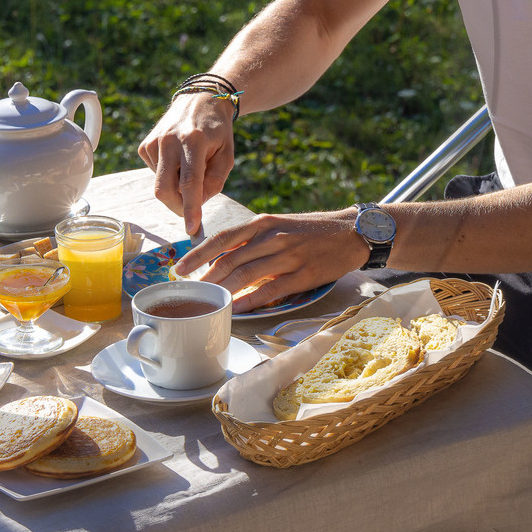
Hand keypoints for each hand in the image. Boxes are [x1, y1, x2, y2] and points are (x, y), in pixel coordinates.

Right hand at [137, 92, 236, 236]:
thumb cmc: (217, 131)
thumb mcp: (227, 155)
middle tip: (191, 213)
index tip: (192, 229)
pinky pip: (155, 174)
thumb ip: (215, 182)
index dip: (191, 209)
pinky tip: (177, 160)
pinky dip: (168, 176)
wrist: (200, 100)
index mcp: (194, 141)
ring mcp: (154, 142)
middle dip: (177, 208)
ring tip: (190, 168)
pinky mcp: (145, 145)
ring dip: (176, 188)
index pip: (190, 182)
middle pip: (164, 189)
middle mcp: (169, 140)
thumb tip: (196, 204)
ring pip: (160, 184)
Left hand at [176, 207, 365, 312]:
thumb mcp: (278, 225)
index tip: (180, 268)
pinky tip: (236, 308)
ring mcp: (288, 256)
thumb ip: (251, 240)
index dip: (198, 254)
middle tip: (189, 292)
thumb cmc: (310, 230)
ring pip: (247, 274)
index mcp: (263, 222)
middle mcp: (272, 236)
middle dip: (205, 277)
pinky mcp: (303, 275)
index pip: (222, 238)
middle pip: (230, 258)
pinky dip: (250, 301)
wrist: (351, 232)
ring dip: (224, 289)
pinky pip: (271, 290)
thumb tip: (221, 259)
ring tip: (208, 301)